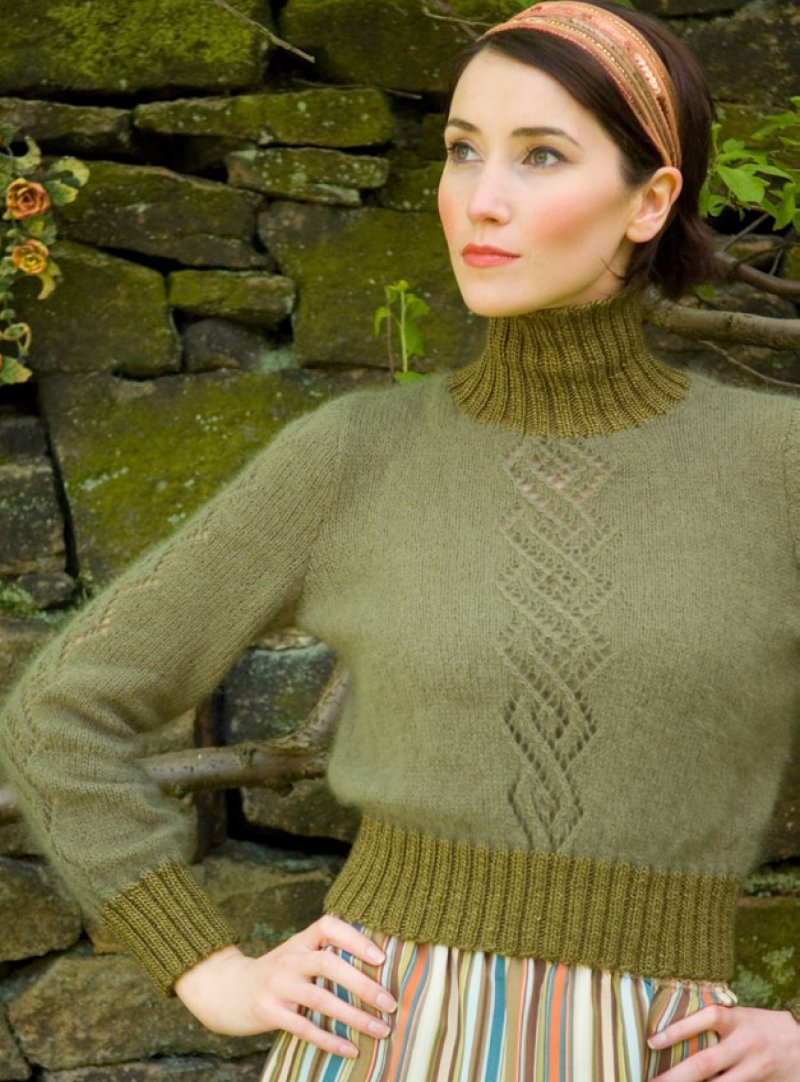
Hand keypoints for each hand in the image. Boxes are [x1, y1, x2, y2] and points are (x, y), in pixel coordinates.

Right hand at [174, 915, 396, 1057]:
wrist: (226, 989)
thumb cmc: (276, 973)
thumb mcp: (297, 954)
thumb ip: (326, 954)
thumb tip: (377, 965)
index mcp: (300, 941)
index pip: (329, 927)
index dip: (355, 938)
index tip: (381, 956)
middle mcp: (290, 959)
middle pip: (328, 964)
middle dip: (363, 984)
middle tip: (391, 1002)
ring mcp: (278, 986)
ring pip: (320, 998)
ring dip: (354, 1016)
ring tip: (381, 1029)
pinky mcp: (269, 1012)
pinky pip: (304, 1027)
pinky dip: (329, 1040)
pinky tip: (351, 1050)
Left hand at [649, 1004, 799, 1080]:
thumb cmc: (764, 1028)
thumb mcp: (741, 1017)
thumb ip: (717, 1025)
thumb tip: (677, 1035)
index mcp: (737, 1020)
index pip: (704, 1019)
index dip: (677, 1030)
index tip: (651, 1042)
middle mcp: (744, 1044)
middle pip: (705, 1062)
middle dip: (676, 1076)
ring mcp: (754, 1068)